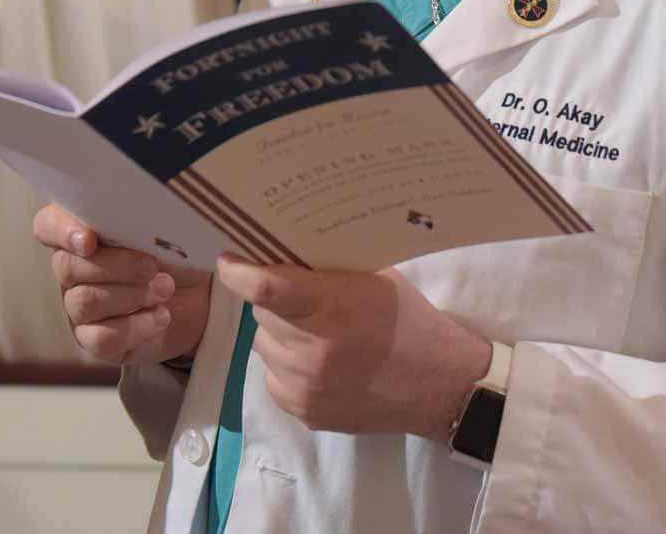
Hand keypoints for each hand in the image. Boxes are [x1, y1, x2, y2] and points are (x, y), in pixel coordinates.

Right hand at [33, 203, 211, 364]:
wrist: (201, 293)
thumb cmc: (176, 250)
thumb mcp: (163, 226)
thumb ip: (139, 216)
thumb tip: (132, 209)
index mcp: (84, 230)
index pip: (48, 224)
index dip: (61, 231)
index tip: (89, 239)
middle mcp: (74, 268)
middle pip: (68, 267)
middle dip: (117, 266)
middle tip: (153, 267)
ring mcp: (80, 306)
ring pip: (85, 302)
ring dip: (132, 295)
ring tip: (166, 289)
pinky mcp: (95, 339)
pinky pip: (100, 338)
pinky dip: (137, 326)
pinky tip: (161, 316)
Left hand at [217, 254, 490, 440]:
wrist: (437, 383)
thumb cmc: (409, 318)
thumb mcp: (376, 279)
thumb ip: (331, 270)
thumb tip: (287, 253)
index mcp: (331, 307)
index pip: (266, 287)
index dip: (239, 272)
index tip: (229, 260)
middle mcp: (311, 349)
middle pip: (262, 314)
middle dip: (272, 299)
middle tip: (296, 295)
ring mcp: (304, 386)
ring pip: (266, 346)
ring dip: (280, 333)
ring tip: (314, 330)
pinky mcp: (304, 412)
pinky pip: (275, 377)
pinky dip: (287, 364)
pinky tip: (318, 360)